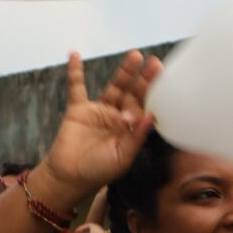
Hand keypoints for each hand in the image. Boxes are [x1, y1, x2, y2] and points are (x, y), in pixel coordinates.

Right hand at [34, 50, 159, 208]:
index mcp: (131, 130)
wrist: (70, 178)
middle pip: (133, 94)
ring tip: (135, 55)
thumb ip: (136, 137)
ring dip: (125, 71)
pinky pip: (77, 87)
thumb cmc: (99, 172)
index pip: (144, 109)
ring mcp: (99, 111)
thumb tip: (151, 117)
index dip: (152, 97)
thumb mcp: (123, 157)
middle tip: (155, 64)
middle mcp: (117, 117)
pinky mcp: (79, 109)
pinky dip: (75, 72)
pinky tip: (75, 54)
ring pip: (114, 87)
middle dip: (144, 80)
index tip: (162, 84)